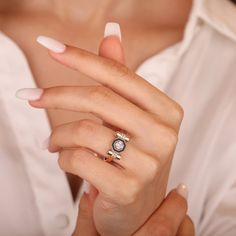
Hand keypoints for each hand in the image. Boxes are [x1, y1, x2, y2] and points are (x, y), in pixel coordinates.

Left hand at [18, 29, 183, 235]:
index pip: (118, 74)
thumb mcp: (131, 116)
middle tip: (31, 97)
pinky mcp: (127, 189)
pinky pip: (78, 159)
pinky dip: (63, 157)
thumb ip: (121, 76)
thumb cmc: (133, 155)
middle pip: (98, 98)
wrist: (141, 206)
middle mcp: (164, 134)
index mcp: (167, 111)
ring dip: (58, 135)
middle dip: (56, 95)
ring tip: (52, 142)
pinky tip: (65, 160)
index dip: (81, 57)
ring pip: (83, 131)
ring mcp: (148, 163)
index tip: (50, 46)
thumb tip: (111, 33)